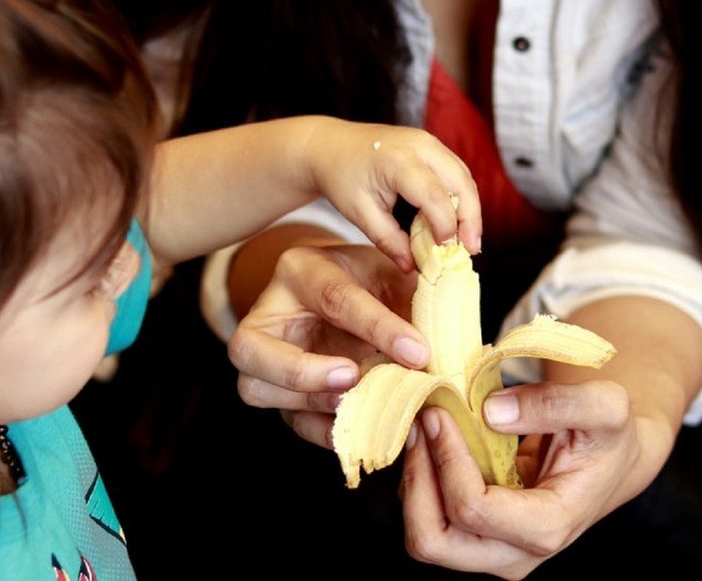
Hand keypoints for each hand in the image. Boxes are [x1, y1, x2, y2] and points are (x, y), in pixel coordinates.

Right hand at [229, 244, 424, 447]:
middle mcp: (268, 314)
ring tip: (363, 410)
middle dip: (299, 372)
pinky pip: (289, 421)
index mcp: (301, 270)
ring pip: (256, 389)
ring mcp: (265, 359)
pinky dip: (325, 432)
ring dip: (310, 405)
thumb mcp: (391, 272)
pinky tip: (364, 432)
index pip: (333, 297)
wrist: (345, 291)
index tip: (420, 353)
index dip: (378, 327)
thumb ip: (414, 293)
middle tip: (352, 379)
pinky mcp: (278, 393)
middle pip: (250, 348)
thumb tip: (451, 329)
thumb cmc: (370, 279)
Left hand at [303, 119, 480, 271]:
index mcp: (397, 161)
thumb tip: (414, 267)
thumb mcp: (359, 213)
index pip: (434, 196)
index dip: (445, 226)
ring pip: (464, 176)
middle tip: (471, 251)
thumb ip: (388, 240)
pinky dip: (461, 198)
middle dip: (470, 219)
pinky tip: (457, 223)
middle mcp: (419, 146)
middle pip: (461, 182)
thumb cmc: (341, 178)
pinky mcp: (431, 146)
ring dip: (470, 210)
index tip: (445, 252)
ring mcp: (428, 142)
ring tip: (468, 242)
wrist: (330, 146)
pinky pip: (456, 172)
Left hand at [401, 381, 660, 579]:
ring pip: (423, 538)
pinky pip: (427, 522)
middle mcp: (515, 555)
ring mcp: (492, 553)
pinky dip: (420, 482)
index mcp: (549, 527)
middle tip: (421, 423)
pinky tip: (433, 443)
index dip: (447, 459)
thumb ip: (557, 403)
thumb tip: (491, 411)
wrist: (609, 462)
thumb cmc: (607, 435)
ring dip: (414, 481)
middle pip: (433, 541)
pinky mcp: (475, 540)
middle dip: (417, 478)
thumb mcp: (604, 406)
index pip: (473, 509)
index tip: (439, 412)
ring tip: (423, 429)